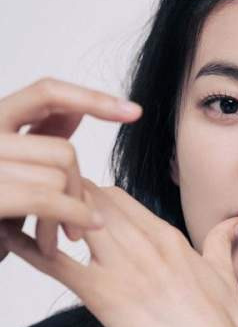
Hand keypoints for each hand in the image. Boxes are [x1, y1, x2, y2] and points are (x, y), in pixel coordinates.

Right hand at [0, 77, 141, 262]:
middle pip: (63, 148)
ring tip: (68, 234)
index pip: (47, 92)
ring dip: (74, 210)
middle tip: (83, 218)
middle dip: (81, 187)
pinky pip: (47, 196)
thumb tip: (77, 110)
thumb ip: (38, 137)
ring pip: (59, 174)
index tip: (133, 112)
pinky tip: (83, 229)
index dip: (92, 99)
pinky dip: (74, 214)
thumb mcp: (14, 168)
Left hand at [0, 177, 237, 326]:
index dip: (86, 200)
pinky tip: (8, 238)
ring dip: (43, 216)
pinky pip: (55, 261)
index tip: (68, 215)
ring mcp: (124, 268)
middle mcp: (144, 243)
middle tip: (38, 217)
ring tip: (19, 222)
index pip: (116, 197)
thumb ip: (223, 242)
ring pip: (71, 217)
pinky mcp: (105, 297)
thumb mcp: (225, 276)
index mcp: (168, 238)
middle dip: (61, 202)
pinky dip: (27, 247)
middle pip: (88, 198)